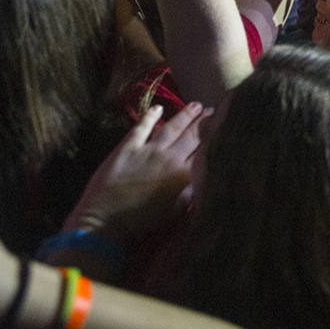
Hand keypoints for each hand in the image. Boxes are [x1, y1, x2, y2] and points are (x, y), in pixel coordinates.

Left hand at [61, 103, 207, 247]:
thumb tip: (202, 179)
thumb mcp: (174, 213)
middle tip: (213, 110)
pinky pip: (141, 128)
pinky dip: (150, 116)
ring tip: (196, 105)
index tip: (224, 126)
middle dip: (204, 122)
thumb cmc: (141, 223)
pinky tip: (158, 108)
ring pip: (171, 128)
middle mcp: (169, 158)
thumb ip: (190, 194)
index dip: (215, 137)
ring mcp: (148, 151)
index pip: (204, 151)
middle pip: (192, 135)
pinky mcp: (127, 148)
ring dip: (185, 115)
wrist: (104, 223)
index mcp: (184, 175)